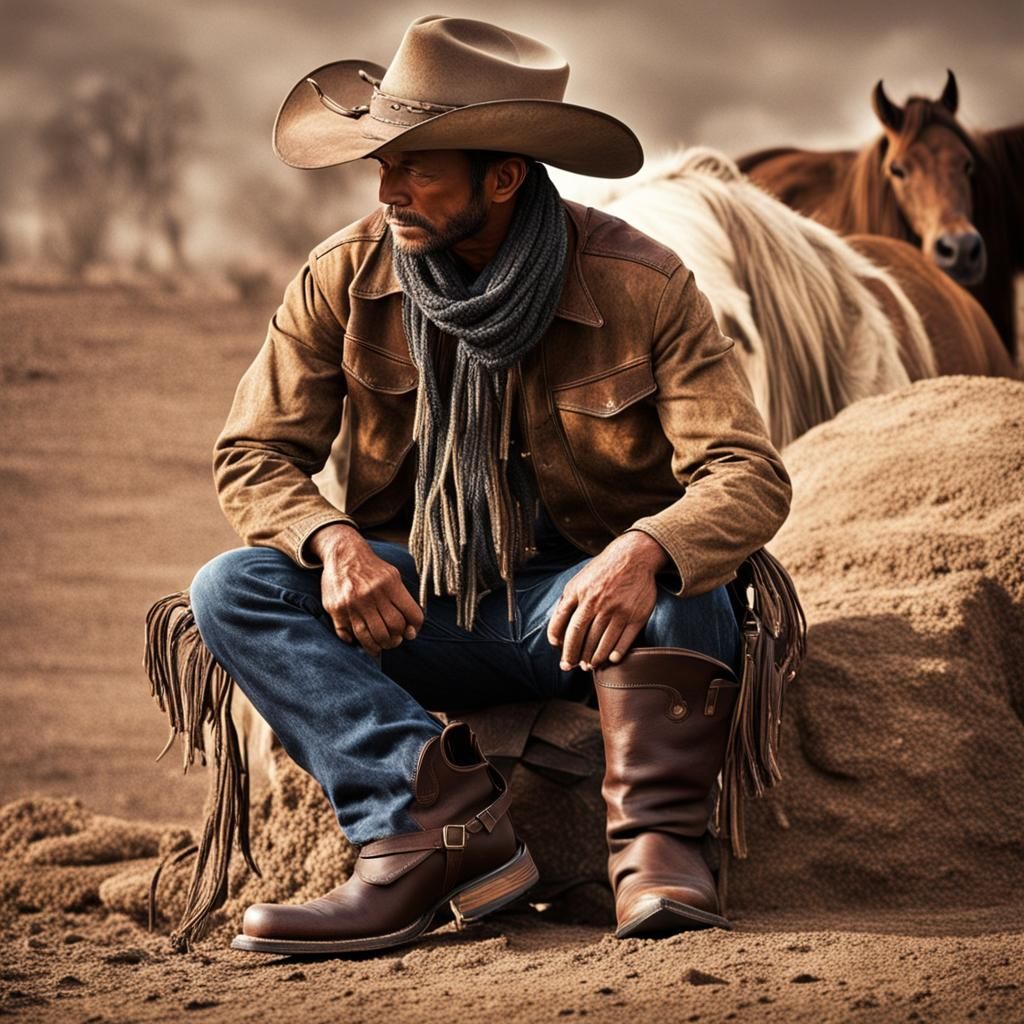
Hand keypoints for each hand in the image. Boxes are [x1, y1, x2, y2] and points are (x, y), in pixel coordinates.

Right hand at [310, 524, 423, 655]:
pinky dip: (355, 641)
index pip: (411, 614)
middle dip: (396, 640)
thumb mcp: (392, 575)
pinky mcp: (336, 609)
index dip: (415, 627)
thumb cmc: (371, 568)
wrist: (343, 553)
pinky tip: (362, 640)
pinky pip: (347, 634)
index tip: (412, 632)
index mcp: (390, 584)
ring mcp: (352, 603)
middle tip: (395, 640)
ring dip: (378, 646)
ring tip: (381, 645)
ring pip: (369, 636)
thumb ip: (403, 599)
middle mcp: (371, 594)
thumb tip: (411, 628)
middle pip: (392, 628)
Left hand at [547, 531, 669, 671]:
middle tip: (570, 666)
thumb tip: (558, 626)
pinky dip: (615, 653)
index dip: (557, 639)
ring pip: (600, 642)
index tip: (557, 648)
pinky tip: (610, 659)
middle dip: (572, 655)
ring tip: (589, 665)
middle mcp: (596, 602)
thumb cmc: (604, 569)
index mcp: (579, 592)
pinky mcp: (635, 616)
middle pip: (579, 636)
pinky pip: (623, 640)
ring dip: (593, 657)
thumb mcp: (580, 579)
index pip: (562, 622)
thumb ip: (569, 600)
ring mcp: (617, 610)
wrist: (634, 556)